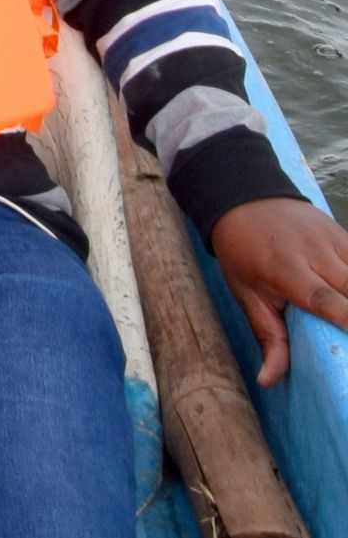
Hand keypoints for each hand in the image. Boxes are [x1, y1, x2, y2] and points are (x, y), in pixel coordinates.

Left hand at [211, 197, 347, 385]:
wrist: (242, 200)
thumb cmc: (242, 252)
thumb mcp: (245, 293)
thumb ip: (266, 336)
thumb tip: (268, 381)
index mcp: (285, 270)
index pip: (324, 299)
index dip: (347, 318)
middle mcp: (313, 252)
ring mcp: (332, 240)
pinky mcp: (343, 234)